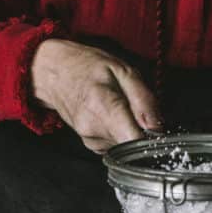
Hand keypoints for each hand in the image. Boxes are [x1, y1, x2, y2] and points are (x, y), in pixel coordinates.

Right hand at [31, 39, 162, 152]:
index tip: (154, 128)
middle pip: (134, 145)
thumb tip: (157, 127)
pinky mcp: (90, 145)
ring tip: (118, 106)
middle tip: (134, 106)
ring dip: (130, 129)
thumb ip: (143, 100)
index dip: (151, 139)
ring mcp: (90, 139)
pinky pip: (116, 145)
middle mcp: (94, 129)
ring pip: (126, 145)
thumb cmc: (87, 67)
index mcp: (104, 108)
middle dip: (142, 130)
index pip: (135, 142)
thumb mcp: (123, 70)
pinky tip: (110, 115)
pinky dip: (120, 132)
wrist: (54, 73)